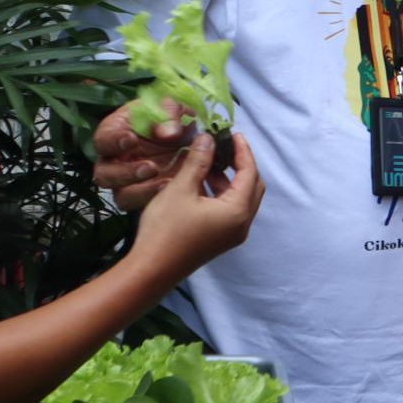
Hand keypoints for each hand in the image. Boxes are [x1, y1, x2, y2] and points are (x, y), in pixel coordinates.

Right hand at [93, 99, 195, 211]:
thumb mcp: (173, 107)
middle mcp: (114, 161)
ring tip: (166, 183)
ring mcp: (127, 182)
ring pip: (121, 196)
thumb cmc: (170, 117)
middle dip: (126, 173)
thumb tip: (169, 133)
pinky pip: (144, 205)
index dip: (114, 141)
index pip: (103, 139)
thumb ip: (170, 114)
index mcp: (113, 133)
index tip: (132, 139)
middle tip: (151, 167)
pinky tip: (175, 190)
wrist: (187, 137)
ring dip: (142, 192)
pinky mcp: (144, 195)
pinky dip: (158, 199)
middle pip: (104, 175)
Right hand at [130, 133, 264, 281]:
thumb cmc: (165, 228)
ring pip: (240, 198)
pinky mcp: (220, 240)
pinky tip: (200, 182)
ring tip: (206, 161)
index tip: (232, 133)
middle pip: (252, 186)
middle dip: (240, 164)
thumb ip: (198, 161)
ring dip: (228, 179)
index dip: (243, 151)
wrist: (151, 270)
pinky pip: (229, 210)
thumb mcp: (181, 188)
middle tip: (223, 146)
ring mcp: (232, 235)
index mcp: (238, 211)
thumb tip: (208, 138)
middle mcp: (242, 224)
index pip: (250, 173)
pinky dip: (220, 193)